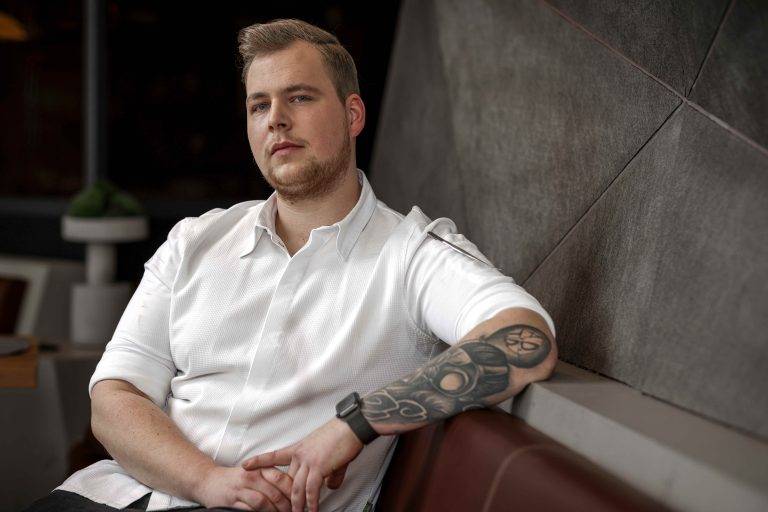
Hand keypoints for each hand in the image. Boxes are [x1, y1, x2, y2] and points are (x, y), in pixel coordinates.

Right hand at [194, 465, 292, 510]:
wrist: (209, 481)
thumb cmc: (236, 478)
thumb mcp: (254, 472)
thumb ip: (271, 479)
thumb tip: (293, 491)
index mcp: (259, 469)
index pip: (281, 478)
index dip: (292, 491)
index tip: (299, 500)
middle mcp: (250, 477)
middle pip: (274, 492)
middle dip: (286, 505)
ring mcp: (240, 490)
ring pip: (262, 502)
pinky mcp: (231, 502)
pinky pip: (248, 510)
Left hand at [241, 418, 364, 511]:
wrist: (350, 427)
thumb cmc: (341, 436)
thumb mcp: (329, 455)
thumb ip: (328, 473)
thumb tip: (328, 486)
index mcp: (299, 448)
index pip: (274, 455)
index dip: (259, 461)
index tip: (245, 465)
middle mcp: (300, 455)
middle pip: (286, 479)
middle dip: (284, 496)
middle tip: (285, 508)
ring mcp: (308, 461)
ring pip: (296, 487)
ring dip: (297, 504)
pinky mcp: (319, 467)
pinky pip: (311, 489)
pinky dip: (312, 502)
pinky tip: (313, 509)